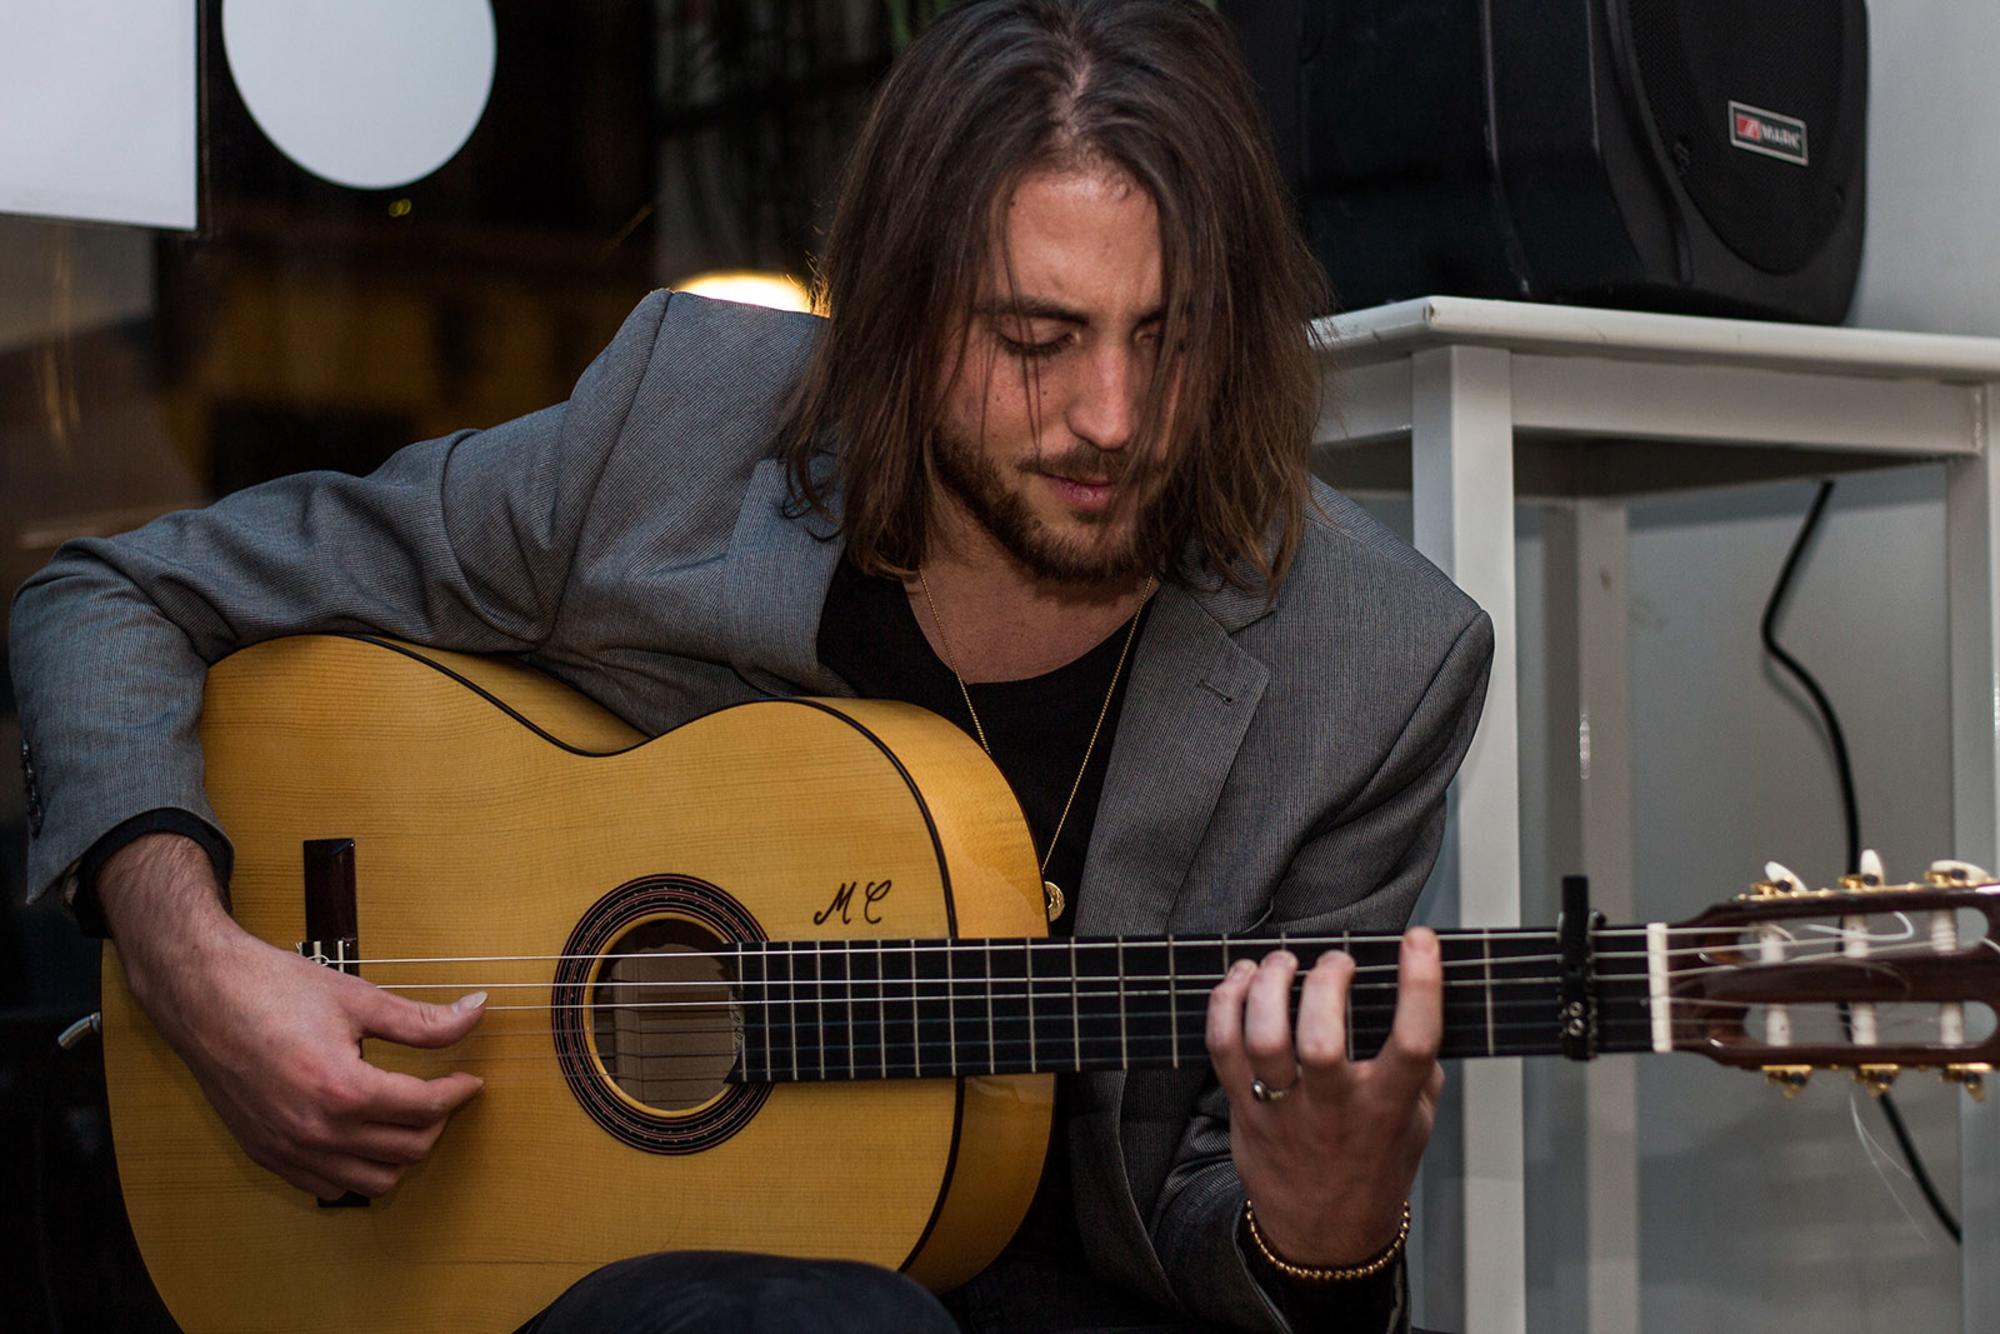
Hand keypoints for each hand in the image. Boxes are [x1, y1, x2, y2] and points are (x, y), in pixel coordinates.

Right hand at [100, 833, 486, 1199]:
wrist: (201, 995)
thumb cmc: (274, 989)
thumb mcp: (358, 999)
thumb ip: (422, 1019)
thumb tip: (476, 1011)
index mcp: (342, 1089)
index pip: (425, 1108)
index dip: (457, 1092)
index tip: (469, 1080)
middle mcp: (315, 1131)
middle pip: (407, 1150)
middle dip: (436, 1122)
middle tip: (442, 1093)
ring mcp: (288, 1149)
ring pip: (373, 1181)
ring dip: (401, 1153)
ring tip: (408, 1116)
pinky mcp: (266, 1154)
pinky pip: (329, 1185)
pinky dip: (358, 1169)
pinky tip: (364, 1134)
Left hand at [1205, 928, 1443, 1265]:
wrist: (1325, 1235)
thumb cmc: (1373, 1168)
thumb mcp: (1418, 1122)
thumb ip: (1419, 1067)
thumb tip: (1417, 1000)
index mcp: (1388, 1107)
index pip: (1414, 1041)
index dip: (1420, 985)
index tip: (1419, 941)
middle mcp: (1335, 1108)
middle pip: (1321, 1038)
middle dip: (1325, 983)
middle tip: (1335, 963)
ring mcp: (1284, 1110)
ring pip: (1264, 1039)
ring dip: (1268, 985)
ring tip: (1281, 963)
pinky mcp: (1244, 1109)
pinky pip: (1222, 1047)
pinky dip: (1225, 1003)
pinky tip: (1240, 981)